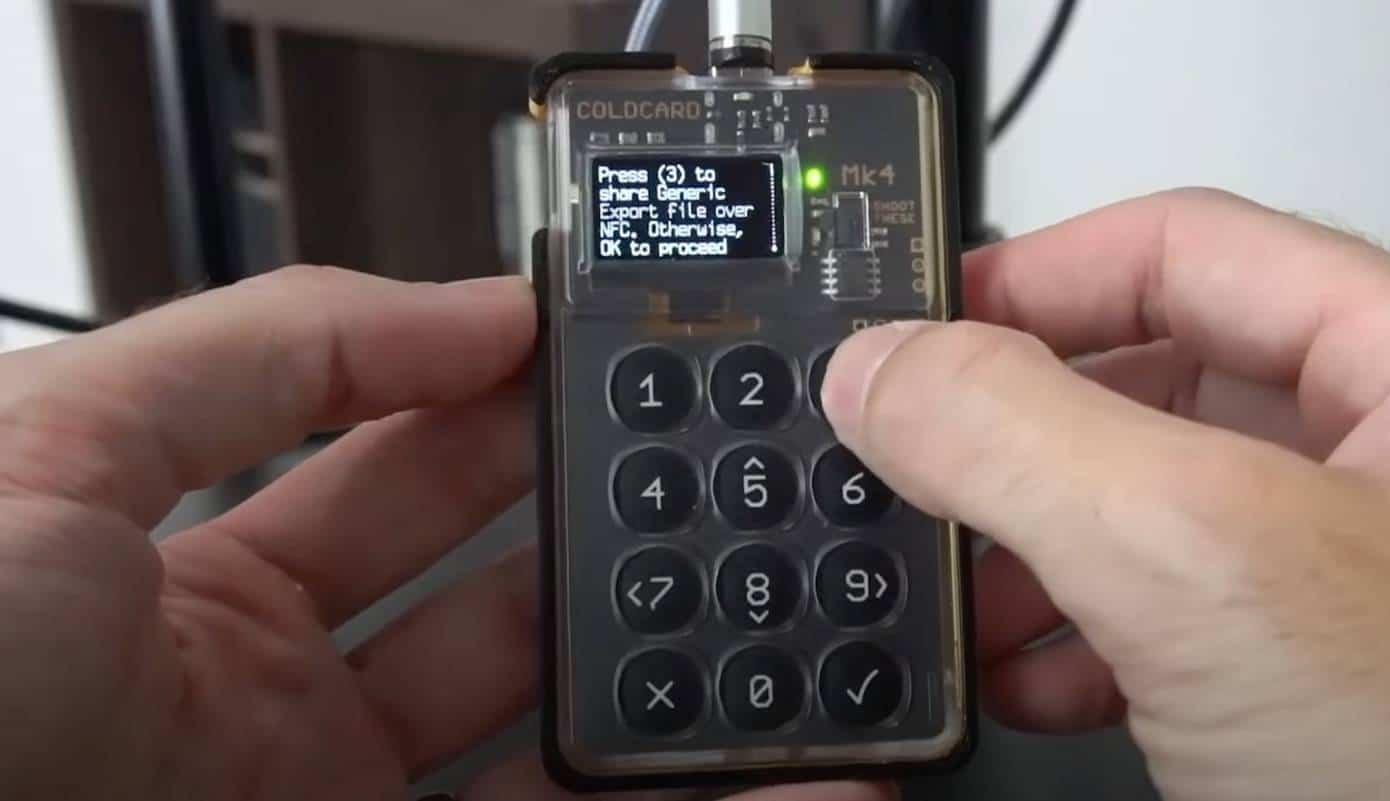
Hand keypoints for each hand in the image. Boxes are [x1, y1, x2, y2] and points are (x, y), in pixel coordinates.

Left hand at [0, 266, 889, 800]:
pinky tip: (789, 770)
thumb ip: (265, 350)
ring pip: (552, 736)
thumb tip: (468, 308)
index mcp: (188, 578)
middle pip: (497, 595)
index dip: (498, 396)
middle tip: (718, 461)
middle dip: (606, 520)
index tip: (611, 351)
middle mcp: (275, 709)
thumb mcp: (56, 446)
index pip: (389, 459)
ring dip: (667, 674)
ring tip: (774, 609)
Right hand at [822, 189, 1389, 799]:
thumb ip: (1023, 438)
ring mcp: (1347, 582)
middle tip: (914, 462)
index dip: (1036, 276)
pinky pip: (1159, 616)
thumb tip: (884, 368)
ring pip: (1139, 507)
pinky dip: (1069, 640)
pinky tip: (1027, 681)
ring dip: (1027, 546)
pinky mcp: (1306, 684)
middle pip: (1149, 380)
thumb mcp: (1209, 563)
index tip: (913, 329)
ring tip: (952, 589)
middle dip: (1014, 434)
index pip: (1188, 250)